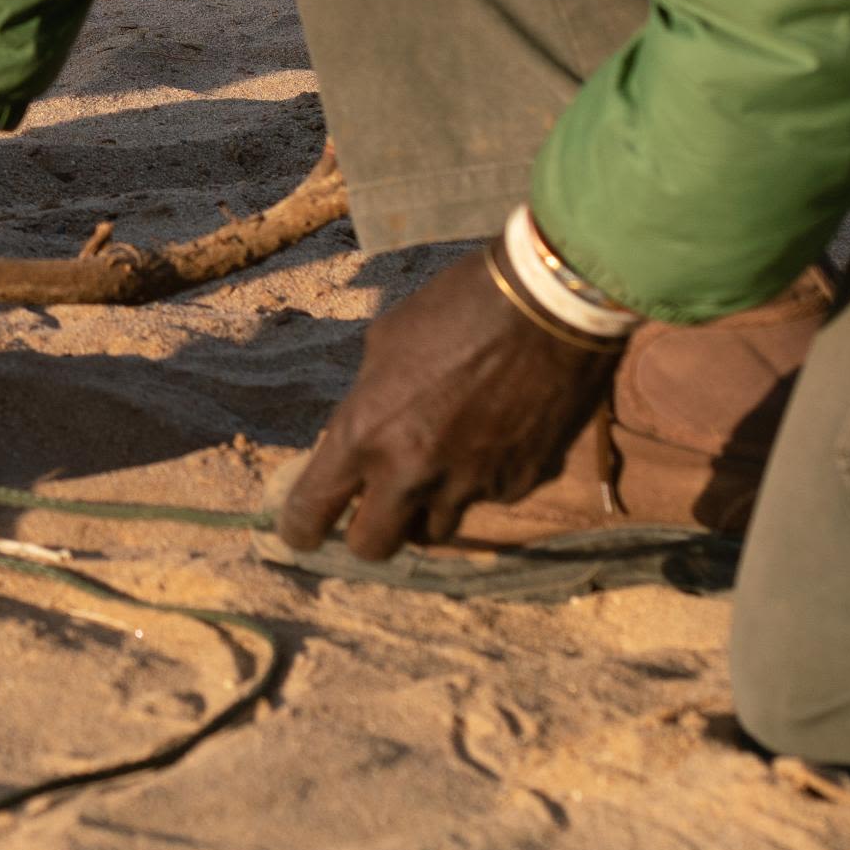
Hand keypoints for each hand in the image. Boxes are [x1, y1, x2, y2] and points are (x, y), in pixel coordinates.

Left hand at [274, 244, 619, 560]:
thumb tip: (363, 432)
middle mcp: (412, 472)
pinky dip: (483, 480)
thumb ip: (368, 400)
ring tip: (441, 461)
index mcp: (365, 432)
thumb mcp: (386, 343)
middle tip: (376, 508)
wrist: (548, 302)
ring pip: (434, 529)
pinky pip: (487, 499)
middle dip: (368, 531)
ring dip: (428, 507)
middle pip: (372, 547)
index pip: (312, 510)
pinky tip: (495, 433)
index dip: (301, 528)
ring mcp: (469, 485)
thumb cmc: (457, 306)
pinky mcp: (518, 484)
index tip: (304, 530)